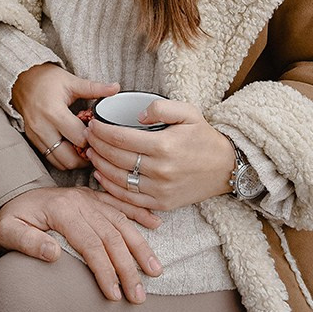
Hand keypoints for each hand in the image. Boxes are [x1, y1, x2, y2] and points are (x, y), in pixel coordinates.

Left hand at [0, 187, 162, 302]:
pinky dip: (139, 213)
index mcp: (61, 210)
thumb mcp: (8, 231)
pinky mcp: (93, 198)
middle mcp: (79, 201)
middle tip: (139, 296)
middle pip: (111, 235)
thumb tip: (53, 254)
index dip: (105, 270)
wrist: (12, 194)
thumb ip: (27, 242)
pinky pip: (120, 204)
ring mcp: (88, 198)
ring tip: (155, 271)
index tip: (114, 295)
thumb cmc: (12, 219)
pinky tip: (156, 223)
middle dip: (127, 267)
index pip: (90, 243)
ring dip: (140, 246)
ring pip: (121, 221)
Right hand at [12, 64, 120, 170]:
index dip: (93, 139)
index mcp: (54, 112)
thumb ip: (94, 88)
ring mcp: (36, 136)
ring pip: (59, 163)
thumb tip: (115, 88)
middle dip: (85, 156)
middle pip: (69, 158)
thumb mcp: (71, 81)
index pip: (79, 138)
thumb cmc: (46, 79)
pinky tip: (70, 147)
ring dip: (73, 159)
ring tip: (83, 148)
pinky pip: (50, 158)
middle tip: (94, 147)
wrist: (22, 79)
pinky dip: (62, 157)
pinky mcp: (32, 140)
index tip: (99, 133)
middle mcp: (43, 127)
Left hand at [86, 98, 234, 213]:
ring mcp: (160, 190)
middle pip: (115, 158)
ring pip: (119, 179)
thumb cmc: (204, 137)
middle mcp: (160, 170)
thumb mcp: (188, 112)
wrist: (225, 168)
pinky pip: (129, 198)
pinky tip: (101, 175)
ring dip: (99, 165)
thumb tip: (137, 116)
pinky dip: (111, 188)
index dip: (101, 130)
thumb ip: (160, 108)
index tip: (93, 123)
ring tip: (91, 152)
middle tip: (87, 135)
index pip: (120, 138)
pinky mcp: (162, 204)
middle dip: (96, 145)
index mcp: (163, 146)